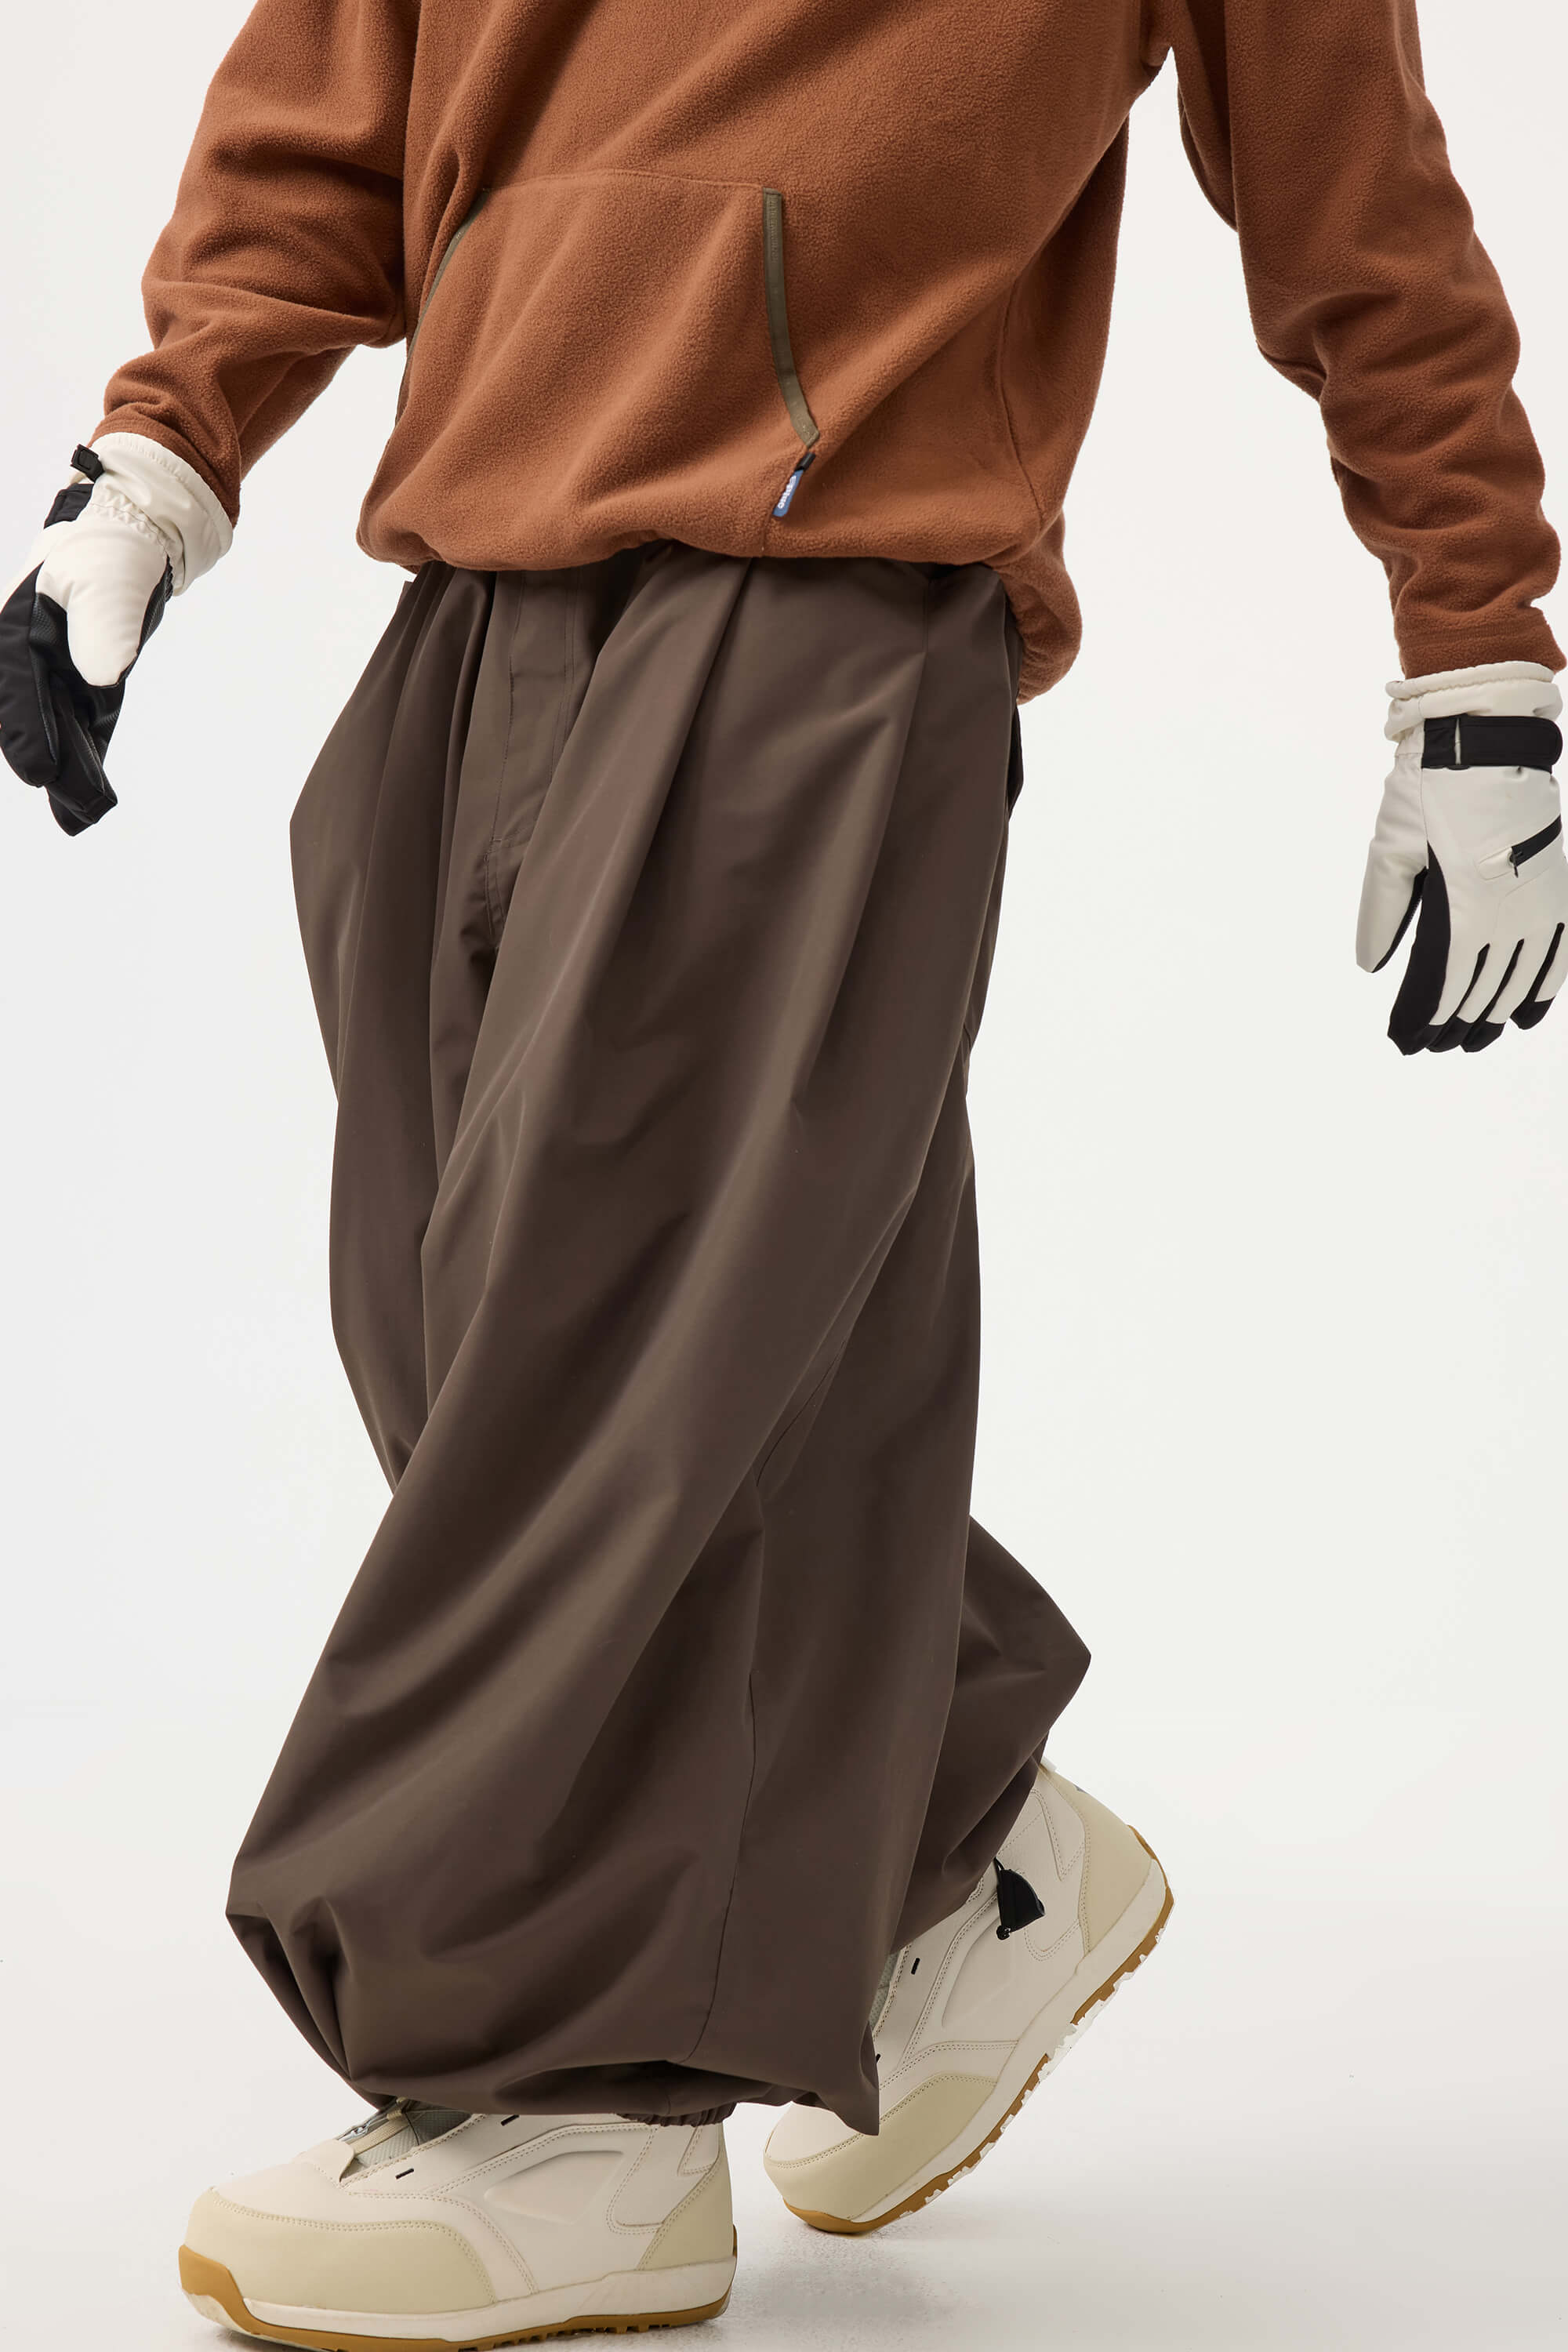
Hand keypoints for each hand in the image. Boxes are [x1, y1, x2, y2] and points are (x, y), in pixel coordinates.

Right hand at [0, 433, 230, 833]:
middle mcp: (34, 650)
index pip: (19, 686)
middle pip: (36, 715)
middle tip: (71, 809)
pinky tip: (94, 788)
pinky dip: (90, 752)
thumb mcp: (106, 580)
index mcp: (21, 624)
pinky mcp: (89, 675)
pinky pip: (87, 720)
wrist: (135, 528)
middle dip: (50, 760)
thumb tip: (99, 680)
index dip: (28, 729)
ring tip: (84, 814)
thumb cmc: (109, 546)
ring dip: (71, 767)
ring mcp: (60, 665)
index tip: (39, 770)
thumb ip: (102, 628)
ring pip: (61, 724)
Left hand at [1356, 664, 1566, 1053]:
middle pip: (1484, 988)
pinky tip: (1529, 1014)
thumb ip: (1382, 912)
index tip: (1406, 1041)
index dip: (1425, 1017)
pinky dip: (1546, 985)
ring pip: (1522, 977)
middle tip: (1435, 1047)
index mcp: (1464, 902)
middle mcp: (1509, 908)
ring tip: (1474, 1041)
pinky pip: (1560, 949)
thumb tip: (1371, 966)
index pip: (1444, 982)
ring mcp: (1540, 898)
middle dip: (1456, 1024)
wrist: (1488, 738)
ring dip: (1497, 1014)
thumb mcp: (1390, 850)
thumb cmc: (1429, 790)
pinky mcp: (1558, 884)